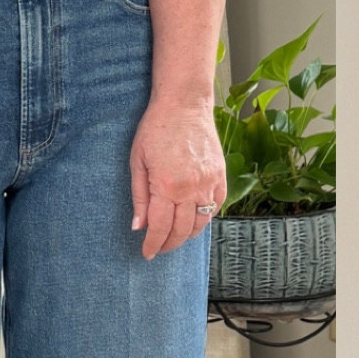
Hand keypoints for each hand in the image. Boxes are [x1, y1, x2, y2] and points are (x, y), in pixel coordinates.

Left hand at [129, 94, 224, 258]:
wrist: (184, 104)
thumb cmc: (156, 129)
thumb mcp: (137, 161)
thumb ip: (139, 197)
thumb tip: (139, 226)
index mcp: (167, 186)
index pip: (160, 228)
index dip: (153, 244)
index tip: (147, 253)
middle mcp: (190, 188)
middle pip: (182, 231)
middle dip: (169, 244)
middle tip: (159, 249)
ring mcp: (209, 182)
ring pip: (201, 223)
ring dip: (188, 235)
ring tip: (176, 238)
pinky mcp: (220, 175)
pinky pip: (216, 206)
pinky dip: (206, 217)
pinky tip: (195, 220)